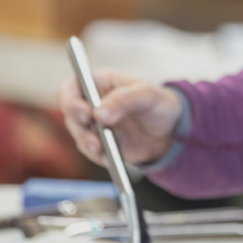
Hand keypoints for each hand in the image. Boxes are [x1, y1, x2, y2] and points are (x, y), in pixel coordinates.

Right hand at [58, 69, 182, 166]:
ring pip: (79, 136)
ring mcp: (95, 126)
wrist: (172, 131)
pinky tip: (111, 158)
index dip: (70, 100)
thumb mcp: (147, 94)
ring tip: (101, 149)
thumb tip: (99, 114)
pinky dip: (100, 156)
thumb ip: (123, 100)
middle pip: (71, 115)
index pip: (71, 88)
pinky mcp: (102, 145)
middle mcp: (92, 104)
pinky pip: (93, 153)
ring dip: (88, 144)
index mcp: (99, 84)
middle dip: (80, 128)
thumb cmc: (158, 103)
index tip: (84, 112)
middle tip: (94, 137)